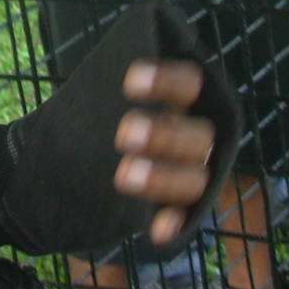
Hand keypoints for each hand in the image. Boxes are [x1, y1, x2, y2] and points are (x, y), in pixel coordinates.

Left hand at [112, 61, 214, 243]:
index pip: (189, 82)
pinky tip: (159, 230)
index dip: (166, 82)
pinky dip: (174, 223)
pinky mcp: (180, 206)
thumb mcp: (111, 89)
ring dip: (164, 178)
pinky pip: (186, 217)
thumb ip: (114, 77)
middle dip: (164, 135)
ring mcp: (192, 172)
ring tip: (124, 175)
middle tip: (124, 132)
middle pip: (198, 136)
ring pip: (195, 179)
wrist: (90, 154)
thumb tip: (104, 57)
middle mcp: (198, 134)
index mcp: (188, 97)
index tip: (130, 82)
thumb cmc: (105, 111)